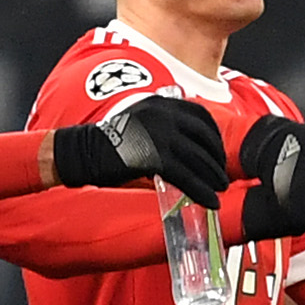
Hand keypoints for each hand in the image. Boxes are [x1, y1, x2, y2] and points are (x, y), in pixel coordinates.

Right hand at [55, 95, 233, 203]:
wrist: (83, 152)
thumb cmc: (109, 143)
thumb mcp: (140, 121)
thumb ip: (163, 125)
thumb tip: (187, 145)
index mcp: (162, 103)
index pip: (201, 116)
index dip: (215, 137)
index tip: (218, 153)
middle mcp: (164, 114)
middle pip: (204, 137)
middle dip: (217, 159)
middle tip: (221, 175)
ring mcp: (160, 134)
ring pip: (198, 159)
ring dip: (213, 176)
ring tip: (219, 190)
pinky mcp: (155, 157)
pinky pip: (186, 176)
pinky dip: (201, 191)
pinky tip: (210, 201)